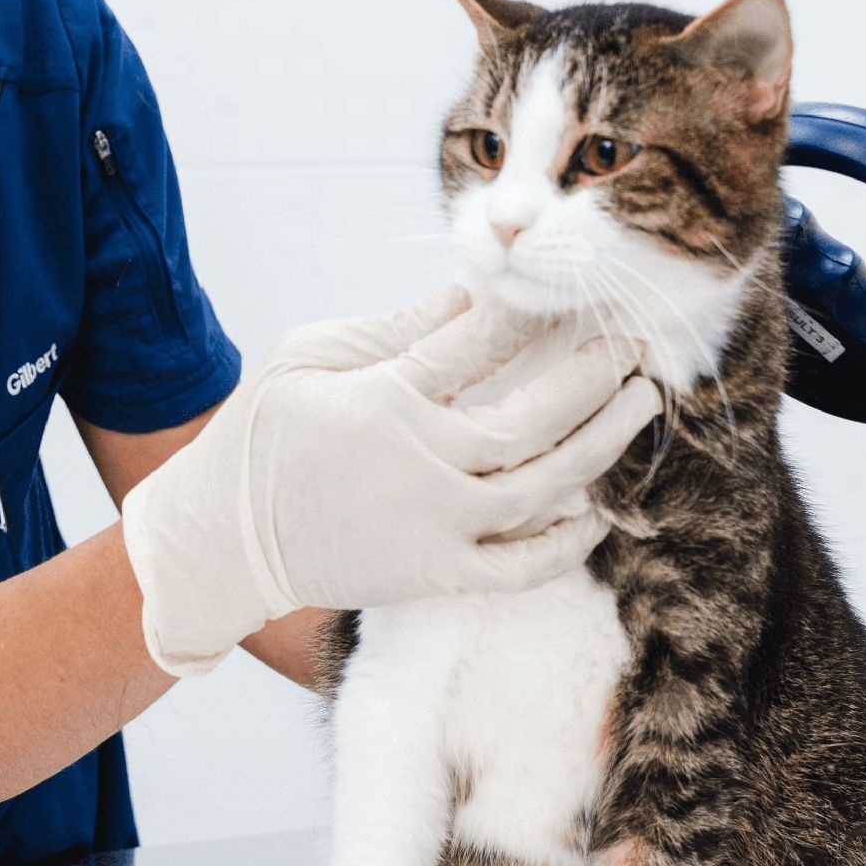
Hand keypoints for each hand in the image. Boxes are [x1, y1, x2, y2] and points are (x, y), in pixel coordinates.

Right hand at [121, 285, 662, 675]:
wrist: (222, 537)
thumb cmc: (261, 431)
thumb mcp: (310, 355)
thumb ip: (395, 328)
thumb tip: (472, 293)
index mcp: (385, 396)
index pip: (481, 341)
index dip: (534, 312)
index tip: (568, 292)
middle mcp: (421, 462)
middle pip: (534, 415)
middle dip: (595, 372)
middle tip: (634, 343)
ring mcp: (433, 524)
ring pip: (545, 485)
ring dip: (604, 442)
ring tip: (643, 403)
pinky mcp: (434, 573)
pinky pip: (520, 566)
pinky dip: (566, 544)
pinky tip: (600, 511)